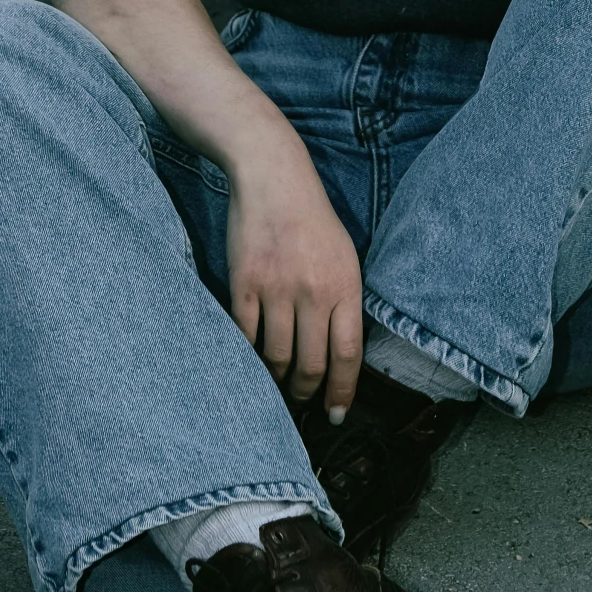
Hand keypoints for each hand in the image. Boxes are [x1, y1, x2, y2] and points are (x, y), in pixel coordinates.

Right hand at [225, 143, 363, 417]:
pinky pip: (245, 336)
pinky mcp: (244, 284)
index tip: (335, 413)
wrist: (273, 178)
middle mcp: (313, 291)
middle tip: (302, 400)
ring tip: (278, 382)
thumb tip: (342, 355)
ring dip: (278, 379)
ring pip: (277, 357)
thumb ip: (345, 302)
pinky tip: (251, 361)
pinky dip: (249, 355)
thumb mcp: (345, 257)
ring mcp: (276, 289)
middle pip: (311, 364)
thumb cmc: (313, 220)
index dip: (342, 391)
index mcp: (345, 286)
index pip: (348, 354)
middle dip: (307, 392)